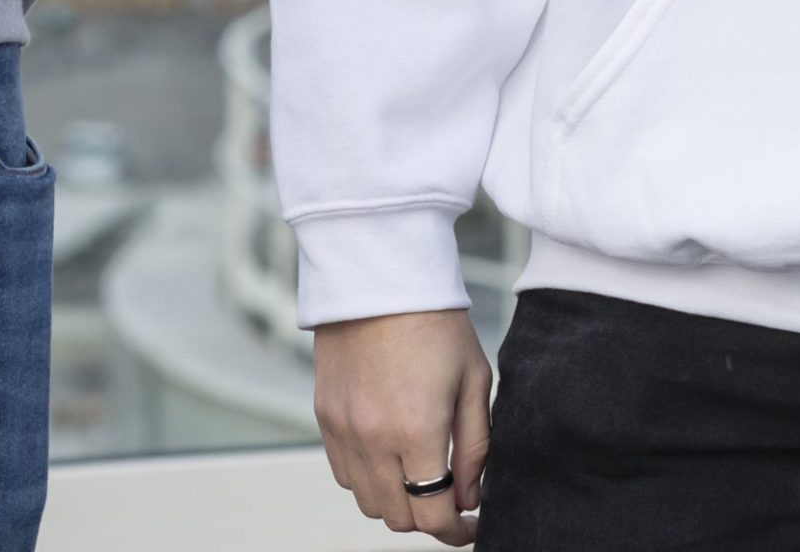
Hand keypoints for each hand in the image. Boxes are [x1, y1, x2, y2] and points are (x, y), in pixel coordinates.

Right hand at [314, 307, 490, 541]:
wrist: (380, 274)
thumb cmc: (434, 321)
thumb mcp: (473, 380)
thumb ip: (475, 448)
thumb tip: (468, 499)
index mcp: (418, 431)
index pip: (434, 516)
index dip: (457, 532)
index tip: (470, 525)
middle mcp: (374, 438)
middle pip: (398, 518)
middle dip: (428, 516)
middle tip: (448, 495)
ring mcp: (344, 429)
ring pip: (367, 503)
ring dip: (395, 501)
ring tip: (417, 473)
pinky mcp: (324, 415)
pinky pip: (343, 474)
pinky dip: (366, 478)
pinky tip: (387, 453)